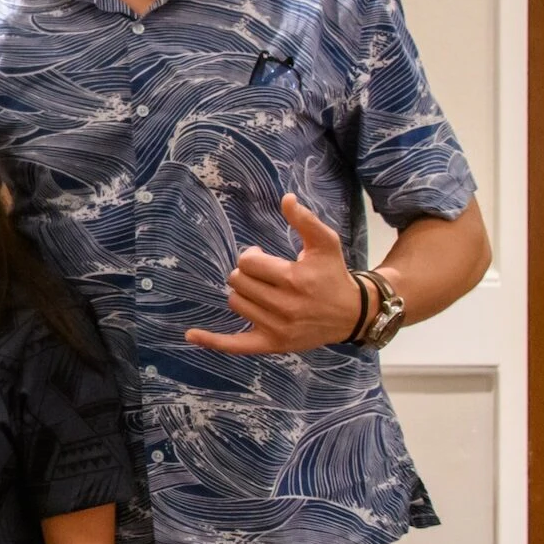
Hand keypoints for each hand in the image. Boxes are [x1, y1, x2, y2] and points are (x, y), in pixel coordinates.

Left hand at [185, 193, 365, 354]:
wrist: (352, 314)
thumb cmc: (333, 274)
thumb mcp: (325, 243)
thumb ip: (305, 220)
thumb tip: (286, 198)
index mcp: (293, 279)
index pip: (247, 262)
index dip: (252, 256)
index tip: (264, 258)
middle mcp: (284, 306)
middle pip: (237, 282)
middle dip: (247, 274)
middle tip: (265, 275)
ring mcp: (277, 328)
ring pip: (235, 303)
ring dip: (244, 294)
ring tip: (264, 292)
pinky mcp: (273, 344)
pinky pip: (236, 345)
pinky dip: (213, 341)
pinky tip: (191, 334)